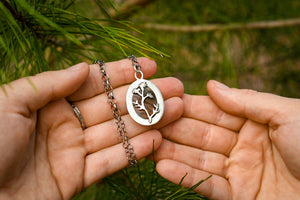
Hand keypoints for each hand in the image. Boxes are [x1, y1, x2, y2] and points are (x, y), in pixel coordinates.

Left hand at [0, 58, 183, 199]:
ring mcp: (73, 152)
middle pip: (113, 108)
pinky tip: (156, 140)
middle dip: (144, 97)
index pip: (94, 84)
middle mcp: (66, 125)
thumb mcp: (12, 103)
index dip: (122, 74)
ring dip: (148, 122)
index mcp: (50, 103)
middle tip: (175, 88)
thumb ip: (50, 83)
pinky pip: (110, 162)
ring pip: (117, 134)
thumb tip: (85, 67)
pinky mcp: (77, 178)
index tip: (149, 66)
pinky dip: (134, 153)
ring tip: (176, 110)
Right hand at [154, 80, 299, 199]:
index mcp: (254, 122)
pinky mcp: (238, 197)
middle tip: (147, 122)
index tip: (163, 100)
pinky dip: (184, 176)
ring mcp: (239, 171)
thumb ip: (247, 100)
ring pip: (199, 159)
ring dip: (172, 152)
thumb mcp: (286, 114)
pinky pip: (207, 185)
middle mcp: (243, 145)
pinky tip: (162, 166)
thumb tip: (212, 85)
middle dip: (174, 128)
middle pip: (201, 134)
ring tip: (148, 144)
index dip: (188, 106)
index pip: (214, 111)